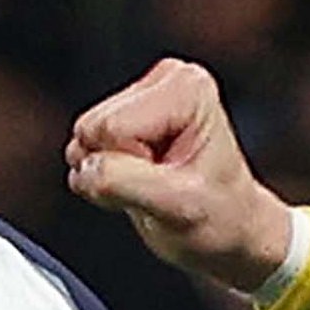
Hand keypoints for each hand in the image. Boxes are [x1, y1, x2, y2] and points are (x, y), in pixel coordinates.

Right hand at [64, 56, 297, 296]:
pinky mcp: (122, 114)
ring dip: (111, 175)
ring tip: (154, 183)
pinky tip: (140, 180)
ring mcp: (142, 95)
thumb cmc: (218, 218)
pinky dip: (104, 176)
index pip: (111, 128)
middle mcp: (166, 79)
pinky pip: (82, 149)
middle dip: (117, 168)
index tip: (168, 179)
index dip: (130, 166)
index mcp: (187, 88)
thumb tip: (84, 167)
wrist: (227, 230)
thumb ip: (124, 182)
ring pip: (83, 140)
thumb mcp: (177, 208)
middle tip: (159, 184)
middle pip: (93, 128)